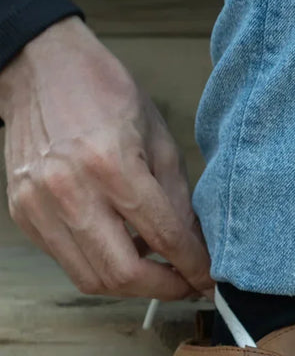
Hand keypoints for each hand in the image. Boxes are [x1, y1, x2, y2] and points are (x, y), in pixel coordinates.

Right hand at [0, 17, 211, 300]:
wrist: (39, 66)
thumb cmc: (104, 95)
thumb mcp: (159, 140)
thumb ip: (178, 200)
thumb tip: (198, 248)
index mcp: (111, 165)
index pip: (164, 237)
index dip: (193, 267)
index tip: (210, 281)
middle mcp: (69, 190)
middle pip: (122, 274)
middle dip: (164, 289)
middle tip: (187, 284)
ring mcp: (38, 205)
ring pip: (91, 278)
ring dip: (132, 285)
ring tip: (159, 272)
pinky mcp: (22, 213)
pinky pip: (68, 261)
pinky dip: (101, 266)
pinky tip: (124, 251)